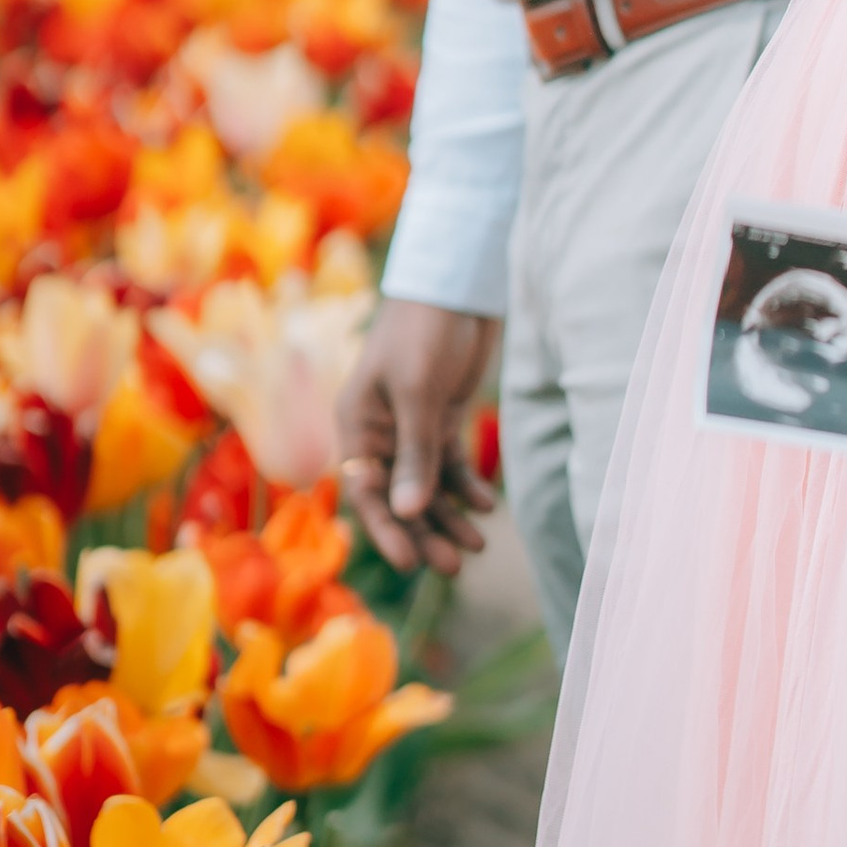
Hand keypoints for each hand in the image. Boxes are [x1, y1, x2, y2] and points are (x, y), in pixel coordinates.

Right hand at [335, 300, 501, 573]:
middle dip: (426, 531)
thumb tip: (408, 514)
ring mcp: (412, 425)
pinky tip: (488, 504)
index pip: (367, 493)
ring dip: (450, 515)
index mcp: (358, 426)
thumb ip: (415, 453)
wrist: (458, 281)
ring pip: (428, 485)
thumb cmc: (425, 330)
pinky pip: (449, 463)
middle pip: (400, 496)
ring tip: (479, 544)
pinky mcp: (442, 415)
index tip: (411, 565)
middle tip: (458, 565)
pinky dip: (466, 485)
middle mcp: (380, 432)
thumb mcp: (418, 392)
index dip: (388, 531)